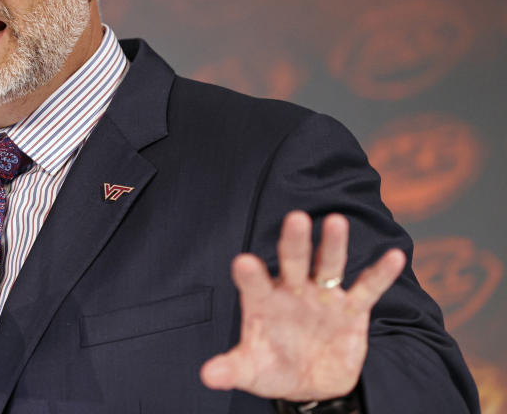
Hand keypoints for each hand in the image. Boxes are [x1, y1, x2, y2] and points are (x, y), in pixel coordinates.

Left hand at [199, 210, 405, 401]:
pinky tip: (394, 256)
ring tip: (336, 221)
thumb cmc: (274, 368)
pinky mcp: (351, 309)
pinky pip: (367, 289)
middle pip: (293, 261)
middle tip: (295, 218)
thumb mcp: (252, 371)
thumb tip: (208, 376)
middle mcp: (292, 290)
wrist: (312, 382)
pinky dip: (381, 274)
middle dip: (294, 242)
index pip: (254, 283)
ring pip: (328, 266)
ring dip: (333, 245)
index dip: (250, 274)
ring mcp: (322, 297)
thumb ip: (232, 369)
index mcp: (263, 301)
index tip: (243, 262)